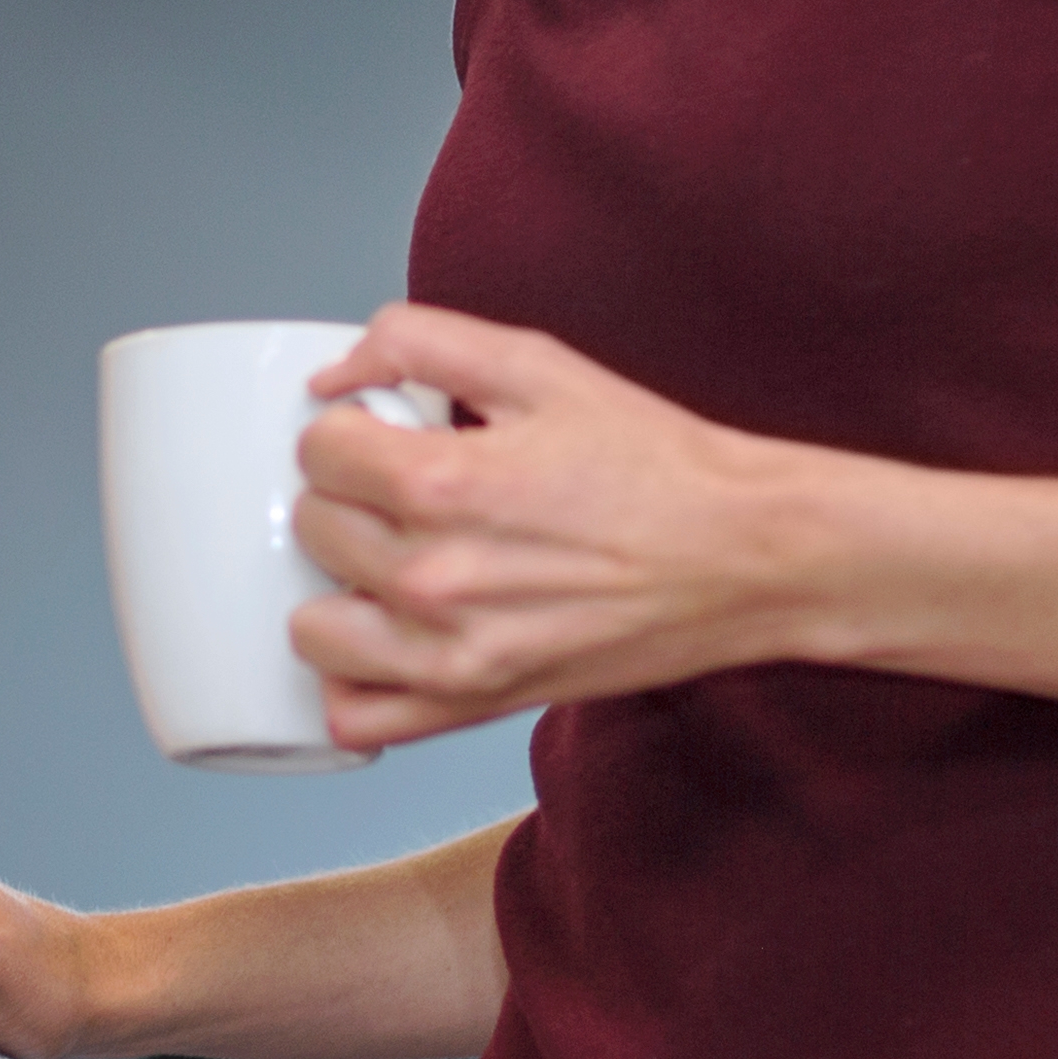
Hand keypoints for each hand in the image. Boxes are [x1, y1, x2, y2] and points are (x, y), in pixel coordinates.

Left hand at [290, 303, 816, 745]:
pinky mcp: (475, 704)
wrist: (746, 555)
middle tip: (409, 493)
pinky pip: (357, 716)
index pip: (318, 450)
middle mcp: (435, 575)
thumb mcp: (539, 366)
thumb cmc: (655, 463)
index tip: (392, 435)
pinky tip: (388, 640)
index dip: (351, 430)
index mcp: (444, 482)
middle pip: (313, 528)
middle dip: (349, 498)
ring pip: (311, 627)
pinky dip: (355, 682)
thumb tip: (333, 375)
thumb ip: (421, 342)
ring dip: (336, 591)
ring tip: (388, 566)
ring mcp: (452, 653)